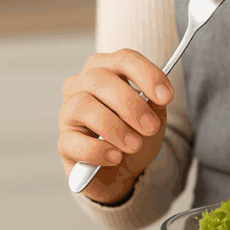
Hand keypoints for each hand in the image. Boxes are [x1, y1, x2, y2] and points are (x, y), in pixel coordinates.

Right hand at [58, 49, 174, 203]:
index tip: (166, 97)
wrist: (122, 170)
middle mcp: (81, 85)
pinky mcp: (63, 142)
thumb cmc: (134, 135)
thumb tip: (153, 98)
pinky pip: (74, 141)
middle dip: (131, 104)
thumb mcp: (152, 116)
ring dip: (115, 128)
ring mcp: (68, 112)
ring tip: (134, 145)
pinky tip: (115, 157)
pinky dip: (98, 151)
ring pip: (83, 106)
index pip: (124, 59)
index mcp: (106, 70)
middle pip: (99, 78)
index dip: (147, 74)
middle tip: (151, 127)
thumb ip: (154, 103)